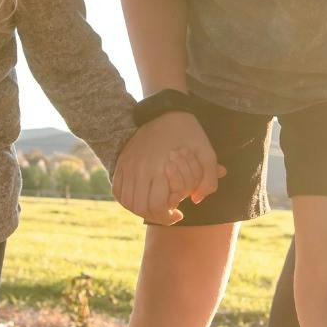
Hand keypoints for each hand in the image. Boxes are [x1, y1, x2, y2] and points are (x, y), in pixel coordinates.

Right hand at [113, 111, 218, 225]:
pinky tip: (141, 199)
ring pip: (127, 201)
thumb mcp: (207, 152)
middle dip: (155, 216)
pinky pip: (118, 190)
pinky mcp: (122, 161)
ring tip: (155, 209)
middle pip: (139, 207)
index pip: (156, 205)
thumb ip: (208, 179)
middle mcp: (140, 168)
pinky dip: (127, 200)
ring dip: (140, 210)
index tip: (179, 214)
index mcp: (160, 167)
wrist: (165, 110)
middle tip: (168, 215)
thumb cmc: (189, 132)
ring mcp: (128, 164)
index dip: (167, 217)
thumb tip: (196, 200)